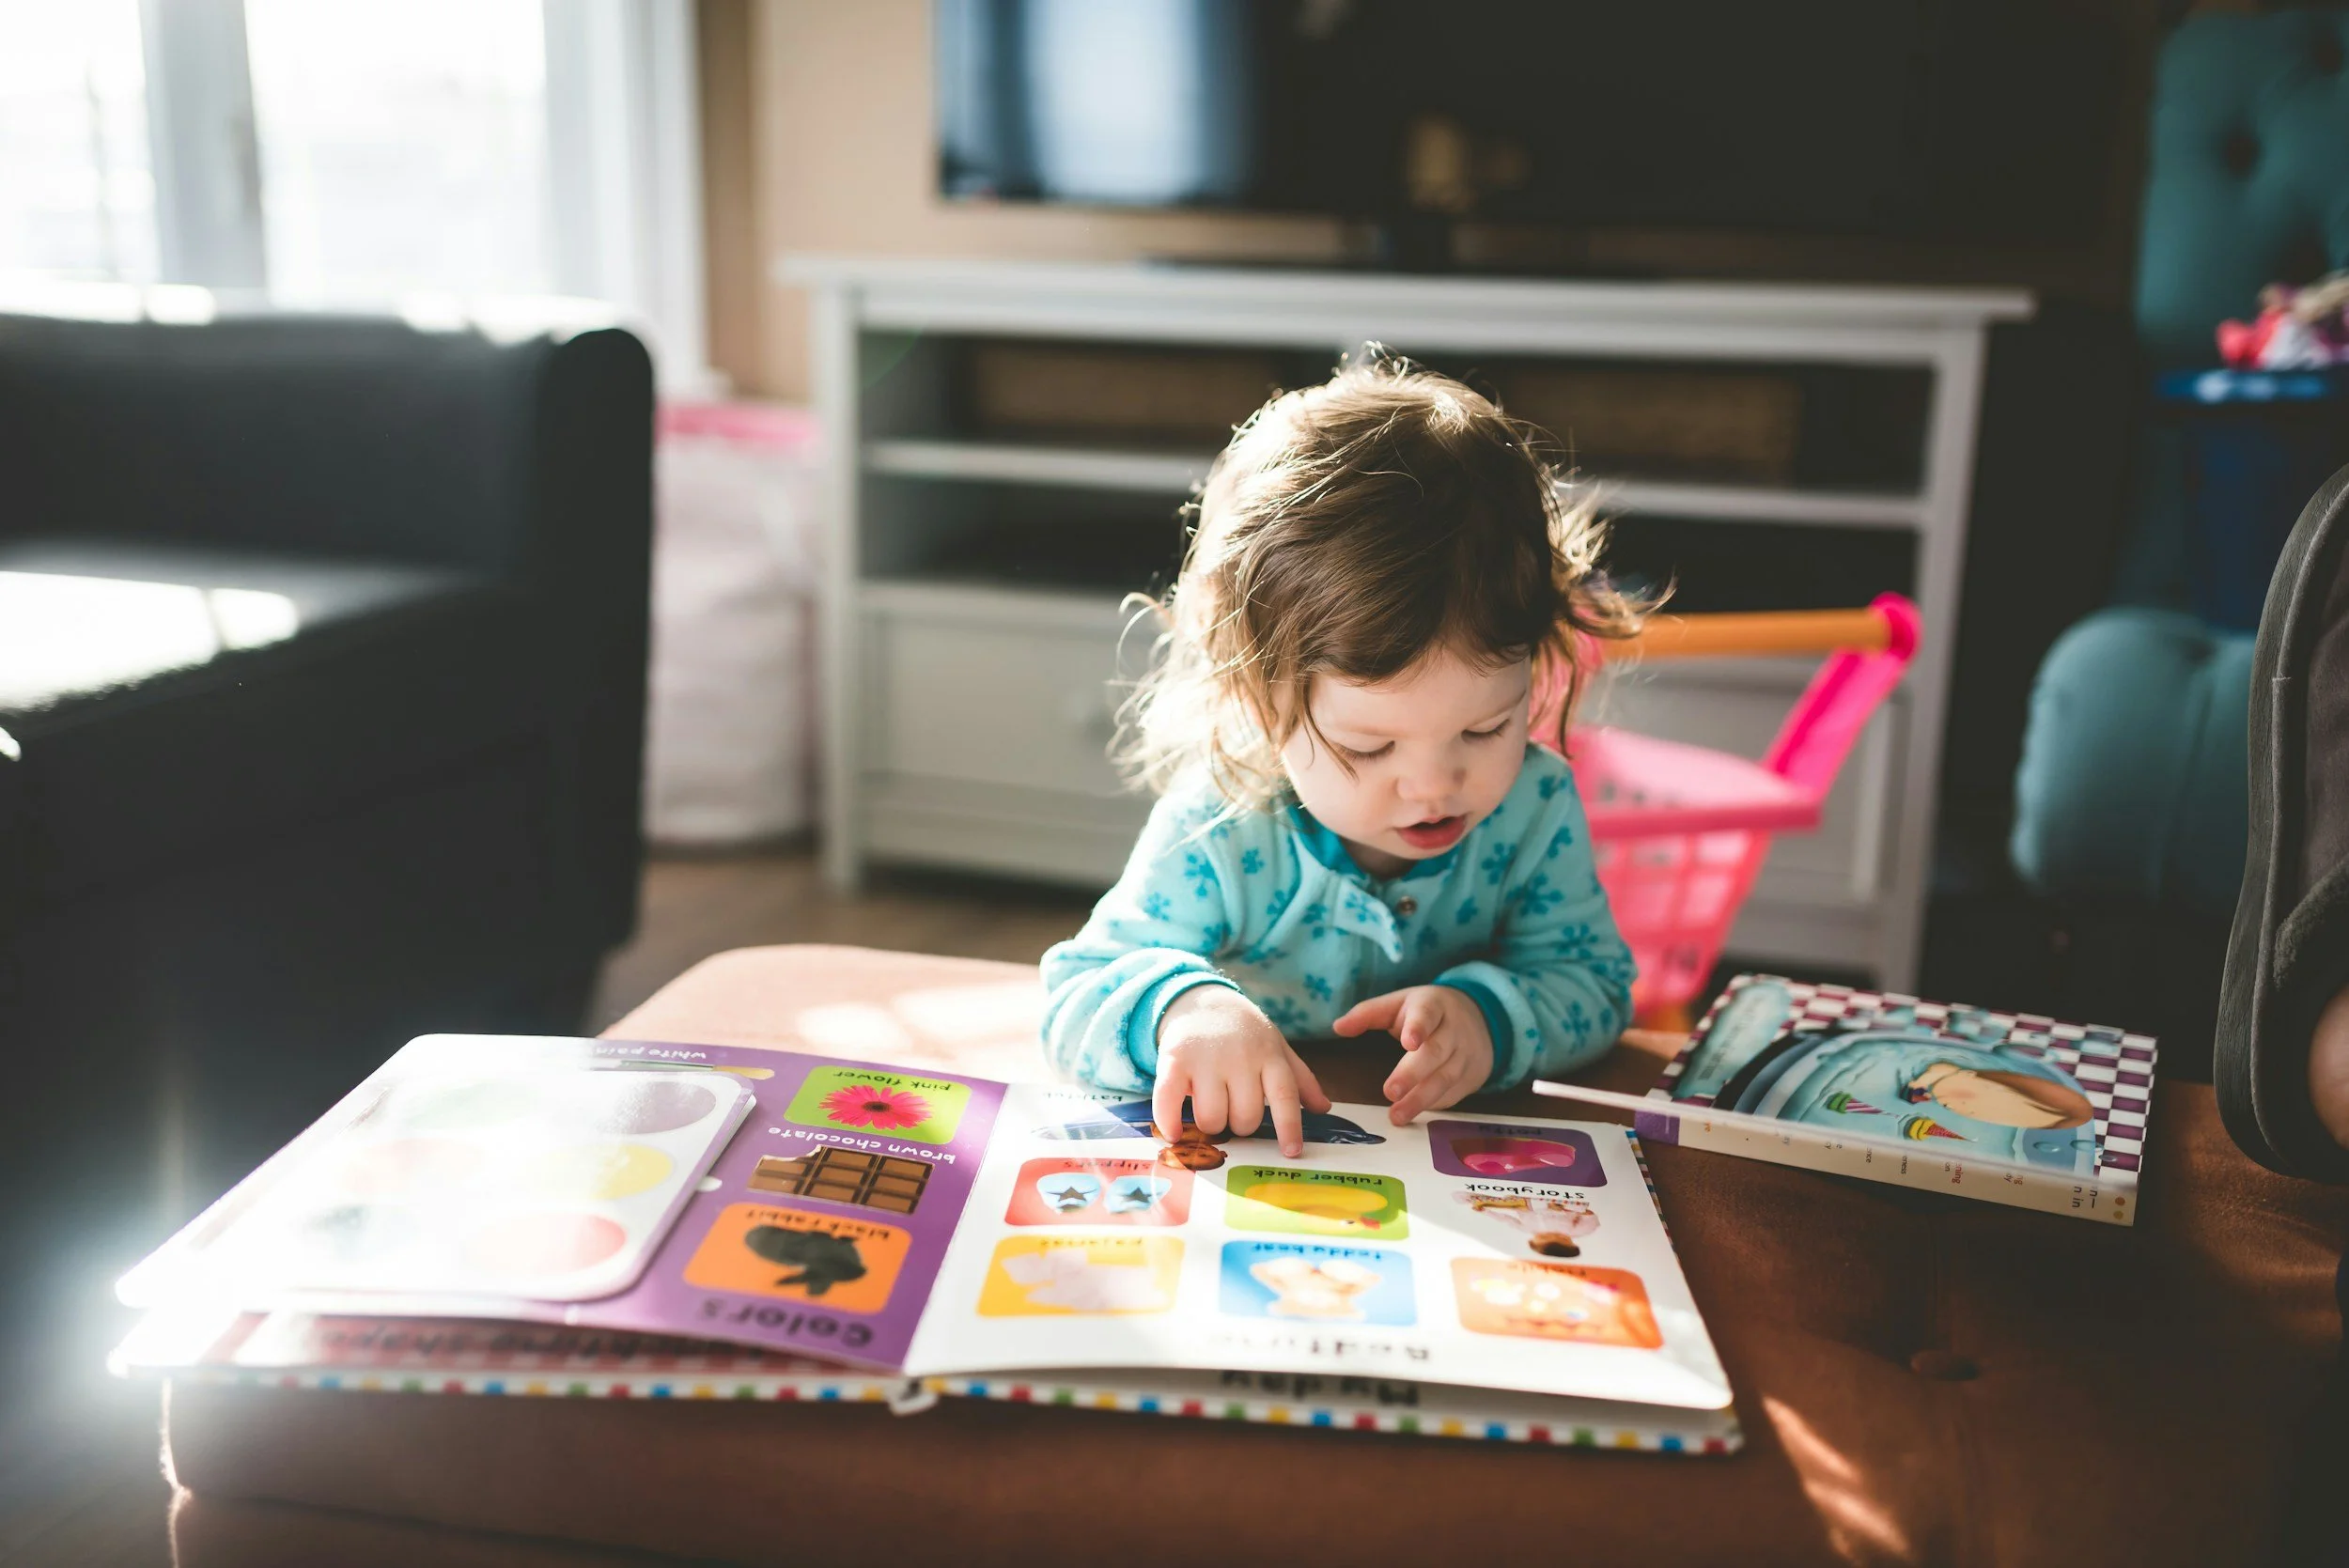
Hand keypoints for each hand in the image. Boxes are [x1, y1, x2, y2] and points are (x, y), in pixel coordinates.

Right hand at [1154, 986, 1330, 1157]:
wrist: (1201, 1000)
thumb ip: (1300, 1079)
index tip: (1291, 1152)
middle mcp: (1239, 1058)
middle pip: (1245, 1117)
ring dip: (1211, 1124)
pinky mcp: (1174, 1060)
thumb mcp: (1276, 1047)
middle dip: (1240, 1125)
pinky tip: (1174, 1133)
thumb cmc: (1244, 1032)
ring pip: (1211, 1118)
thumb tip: (1323, 1109)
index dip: (1289, 1127)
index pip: (1284, 1096)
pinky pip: (1169, 1100)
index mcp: (1269, 1056)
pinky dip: (1170, 1122)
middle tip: (1234, 1111)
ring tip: (1210, 1109)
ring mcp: (1206, 1059)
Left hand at [1333, 986, 1493, 1123]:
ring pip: (1445, 1078)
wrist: (1479, 1019)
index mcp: (1433, 1005)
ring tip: (1396, 1116)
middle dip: (1413, 1073)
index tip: (1408, 1042)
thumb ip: (1367, 1014)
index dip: (1419, 1028)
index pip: (1427, 1014)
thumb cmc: (1426, 1013)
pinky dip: (1434, 1105)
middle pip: (1435, 1052)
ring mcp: (1465, 1053)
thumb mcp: (1399, 1004)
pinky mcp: (1471, 1076)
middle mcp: (1453, 1029)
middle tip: (1390, 1092)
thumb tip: (1337, 1027)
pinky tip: (1415, 1114)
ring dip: (1420, 1099)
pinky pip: (1453, 1093)